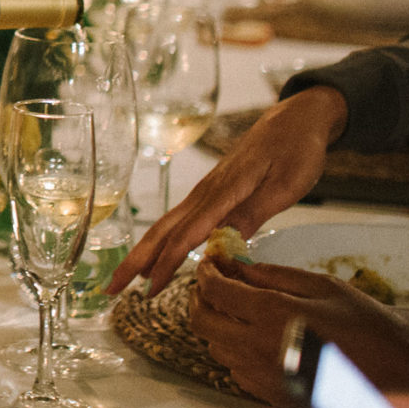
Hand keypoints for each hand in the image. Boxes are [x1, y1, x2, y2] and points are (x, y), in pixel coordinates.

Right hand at [108, 88, 344, 292]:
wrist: (296, 117)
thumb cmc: (296, 149)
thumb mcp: (286, 184)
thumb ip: (252, 213)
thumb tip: (221, 245)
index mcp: (224, 191)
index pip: (187, 234)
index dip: (167, 263)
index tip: (150, 290)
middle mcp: (207, 191)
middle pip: (163, 230)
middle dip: (136, 260)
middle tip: (112, 288)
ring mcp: (207, 190)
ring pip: (167, 224)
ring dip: (145, 252)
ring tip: (129, 279)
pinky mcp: (212, 190)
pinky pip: (181, 219)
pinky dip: (164, 240)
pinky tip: (162, 254)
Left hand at [191, 257, 408, 407]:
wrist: (399, 374)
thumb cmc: (367, 325)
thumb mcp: (321, 285)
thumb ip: (272, 275)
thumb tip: (234, 265)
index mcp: (272, 313)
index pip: (214, 291)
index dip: (205, 273)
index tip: (210, 263)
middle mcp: (258, 347)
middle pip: (201, 322)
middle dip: (200, 298)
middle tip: (215, 285)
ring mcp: (262, 376)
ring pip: (215, 347)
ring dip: (217, 325)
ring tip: (235, 309)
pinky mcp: (271, 396)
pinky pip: (234, 371)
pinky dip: (234, 351)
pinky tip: (254, 338)